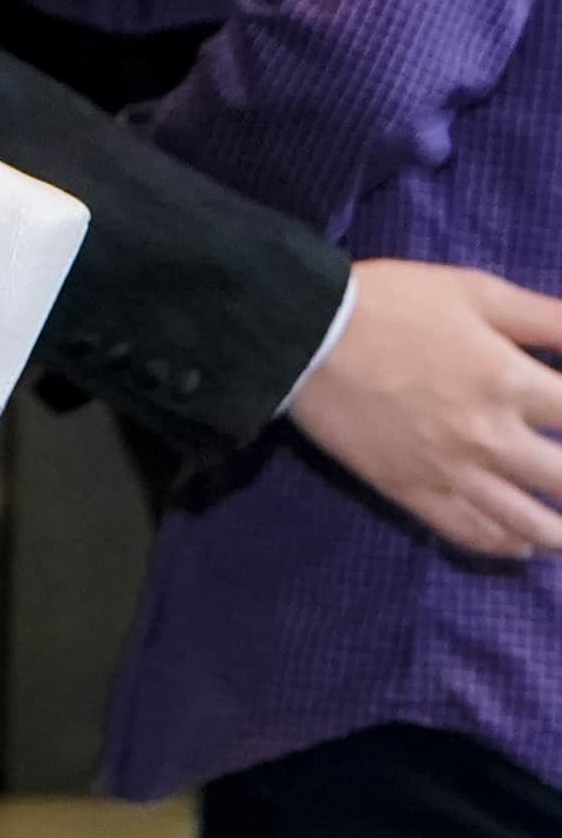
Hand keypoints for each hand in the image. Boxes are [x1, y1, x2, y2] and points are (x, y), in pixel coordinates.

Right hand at [284, 259, 561, 559]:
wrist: (301, 336)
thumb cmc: (394, 304)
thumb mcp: (479, 292)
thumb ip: (549, 318)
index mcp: (510, 381)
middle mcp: (487, 437)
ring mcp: (446, 471)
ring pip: (525, 521)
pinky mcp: (408, 491)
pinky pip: (465, 531)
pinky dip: (504, 544)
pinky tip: (525, 545)